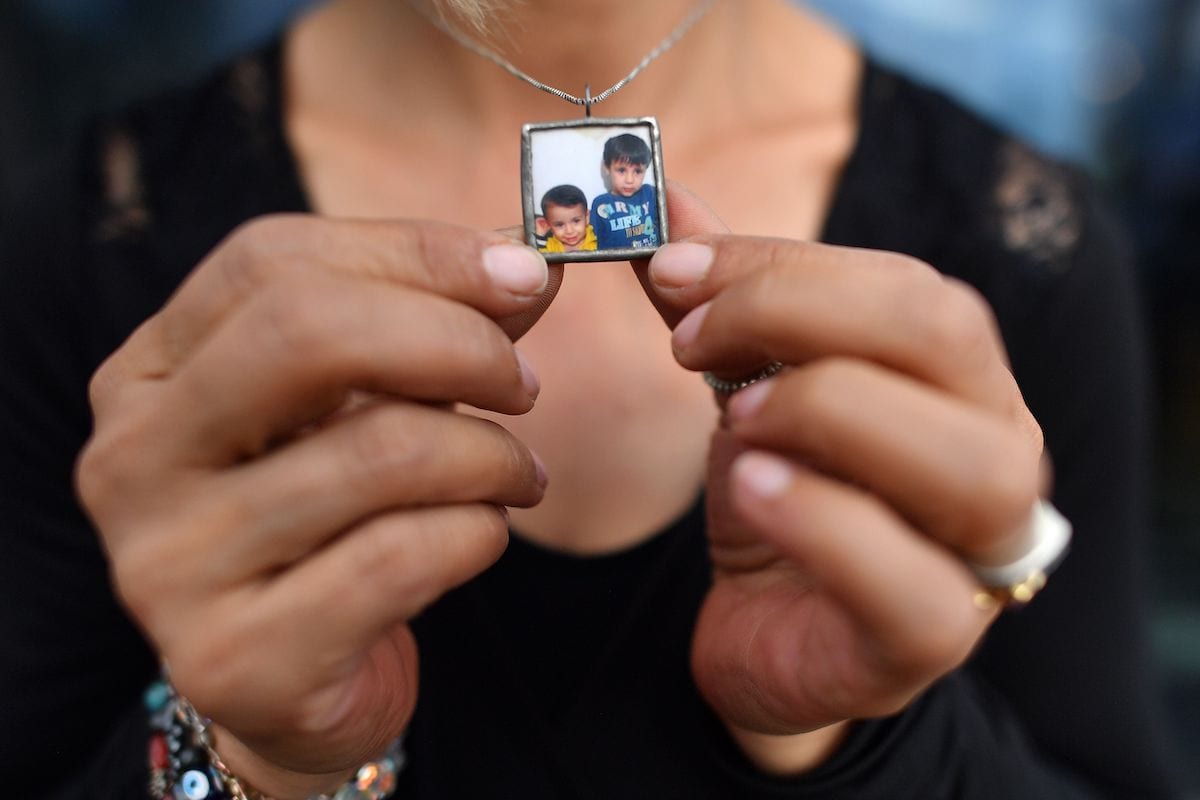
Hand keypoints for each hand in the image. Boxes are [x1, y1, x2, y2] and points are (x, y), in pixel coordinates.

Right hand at [76, 215, 559, 796]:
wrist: (291, 686)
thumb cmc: (332, 522)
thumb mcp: (365, 404)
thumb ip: (434, 324)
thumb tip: (527, 263)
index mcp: (149, 372)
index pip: (272, 261)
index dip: (416, 253)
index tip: (523, 272)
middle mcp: (133, 458)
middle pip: (305, 332)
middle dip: (455, 342)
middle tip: (524, 384)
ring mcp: (170, 564)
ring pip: (379, 452)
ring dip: (491, 456)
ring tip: (518, 476)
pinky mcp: (235, 658)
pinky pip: (400, 557)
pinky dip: (477, 534)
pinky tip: (482, 536)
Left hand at [638, 185, 1043, 772]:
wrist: (774, 635)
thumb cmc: (784, 500)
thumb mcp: (748, 386)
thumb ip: (720, 300)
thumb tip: (663, 198)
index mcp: (960, 374)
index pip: (903, 284)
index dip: (780, 264)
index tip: (670, 270)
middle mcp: (999, 448)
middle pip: (940, 337)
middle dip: (793, 313)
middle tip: (688, 341)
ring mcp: (979, 549)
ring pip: (958, 459)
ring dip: (822, 410)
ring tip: (731, 420)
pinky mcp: (931, 636)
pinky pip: (911, 584)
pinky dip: (822, 521)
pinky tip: (750, 488)